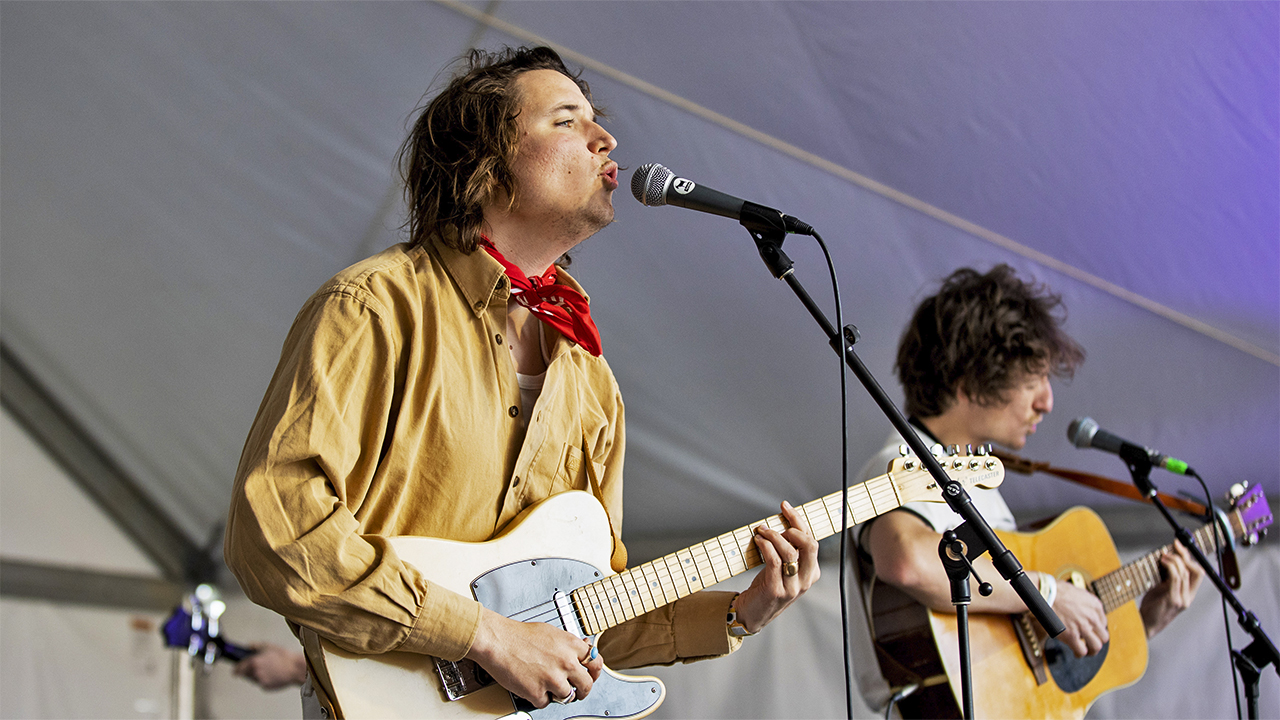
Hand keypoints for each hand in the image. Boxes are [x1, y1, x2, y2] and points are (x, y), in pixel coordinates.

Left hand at [232, 643, 307, 689]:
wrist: (295, 668)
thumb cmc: (284, 657)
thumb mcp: (269, 646)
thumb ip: (255, 646)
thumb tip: (248, 646)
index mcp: (254, 662)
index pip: (238, 668)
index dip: (236, 669)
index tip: (235, 670)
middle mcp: (255, 672)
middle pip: (244, 675)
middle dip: (247, 672)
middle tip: (255, 667)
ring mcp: (260, 681)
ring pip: (253, 679)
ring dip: (256, 675)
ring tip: (269, 669)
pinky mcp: (266, 687)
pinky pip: (261, 683)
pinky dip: (265, 679)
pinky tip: (273, 674)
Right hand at [464, 609, 602, 707]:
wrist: (497, 641)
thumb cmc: (519, 635)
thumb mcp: (552, 632)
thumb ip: (569, 645)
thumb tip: (583, 651)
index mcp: (571, 645)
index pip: (596, 662)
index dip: (594, 671)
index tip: (591, 675)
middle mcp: (566, 662)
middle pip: (586, 685)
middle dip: (582, 690)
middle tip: (577, 691)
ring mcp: (553, 679)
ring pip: (567, 696)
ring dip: (558, 693)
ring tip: (546, 684)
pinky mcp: (538, 693)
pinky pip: (546, 702)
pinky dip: (539, 697)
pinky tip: (532, 685)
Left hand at [733, 501, 819, 633]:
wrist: (752, 613)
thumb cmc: (766, 587)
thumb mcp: (783, 568)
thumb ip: (788, 550)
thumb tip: (782, 522)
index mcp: (812, 572)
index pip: (811, 540)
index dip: (799, 521)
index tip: (785, 506)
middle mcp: (805, 580)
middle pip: (809, 545)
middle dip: (793, 525)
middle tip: (776, 521)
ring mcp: (792, 587)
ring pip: (790, 551)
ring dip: (774, 535)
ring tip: (762, 530)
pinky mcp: (776, 590)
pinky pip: (774, 561)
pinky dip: (766, 546)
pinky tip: (758, 540)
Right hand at [1048, 578, 1108, 656]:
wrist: (1044, 594)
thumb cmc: (1056, 591)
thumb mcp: (1078, 592)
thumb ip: (1085, 603)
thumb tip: (1084, 610)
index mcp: (1095, 605)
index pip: (1103, 623)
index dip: (1096, 628)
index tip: (1090, 630)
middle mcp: (1092, 617)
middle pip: (1103, 636)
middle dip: (1097, 640)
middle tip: (1090, 642)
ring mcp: (1082, 627)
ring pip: (1096, 646)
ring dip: (1092, 650)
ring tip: (1087, 651)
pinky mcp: (1071, 636)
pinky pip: (1082, 651)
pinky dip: (1080, 654)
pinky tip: (1076, 652)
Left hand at [1140, 541, 1203, 636]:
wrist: (1144, 625)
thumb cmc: (1151, 608)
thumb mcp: (1161, 589)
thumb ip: (1167, 578)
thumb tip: (1165, 558)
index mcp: (1187, 594)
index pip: (1197, 573)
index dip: (1189, 557)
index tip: (1179, 546)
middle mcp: (1188, 597)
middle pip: (1196, 571)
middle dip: (1185, 556)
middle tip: (1173, 547)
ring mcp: (1182, 599)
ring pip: (1185, 573)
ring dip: (1175, 560)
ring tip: (1164, 555)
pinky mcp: (1173, 600)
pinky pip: (1176, 579)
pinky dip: (1171, 567)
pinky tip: (1162, 562)